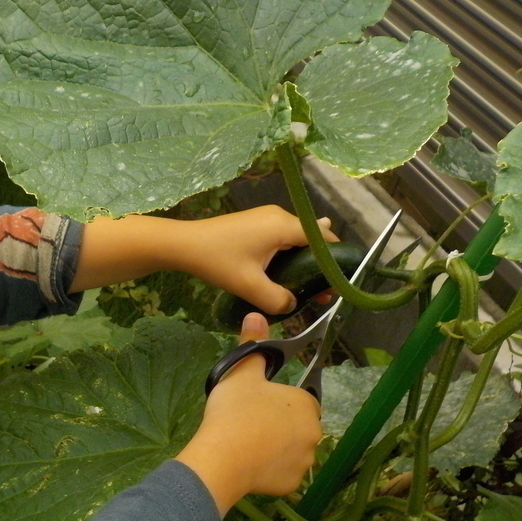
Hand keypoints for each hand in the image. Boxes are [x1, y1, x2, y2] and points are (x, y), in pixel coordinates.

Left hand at [175, 205, 337, 314]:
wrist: (184, 244)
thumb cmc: (217, 261)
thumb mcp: (249, 286)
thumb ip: (278, 299)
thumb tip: (293, 303)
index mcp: (283, 225)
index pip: (323, 238)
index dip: (334, 261)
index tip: (337, 285)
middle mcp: (279, 216)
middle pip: (312, 240)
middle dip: (320, 266)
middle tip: (322, 295)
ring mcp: (267, 218)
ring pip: (296, 241)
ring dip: (303, 263)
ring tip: (306, 290)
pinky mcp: (257, 224)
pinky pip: (282, 239)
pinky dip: (288, 257)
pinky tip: (286, 277)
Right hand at [175, 312, 321, 515]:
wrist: (223, 458)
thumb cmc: (236, 412)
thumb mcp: (241, 374)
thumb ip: (252, 345)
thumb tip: (256, 315)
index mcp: (306, 404)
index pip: (301, 400)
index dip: (279, 402)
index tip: (258, 405)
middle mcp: (314, 433)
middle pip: (298, 426)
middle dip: (280, 426)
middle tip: (249, 424)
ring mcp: (304, 462)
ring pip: (292, 451)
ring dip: (276, 449)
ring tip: (247, 446)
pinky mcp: (290, 485)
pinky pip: (281, 474)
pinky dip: (269, 471)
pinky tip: (249, 466)